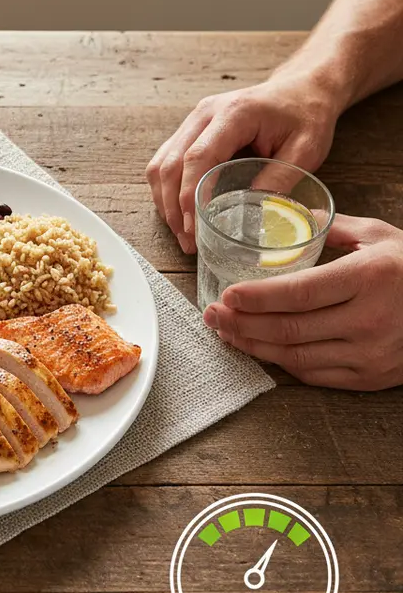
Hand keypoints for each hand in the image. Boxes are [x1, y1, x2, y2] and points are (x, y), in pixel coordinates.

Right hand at [145, 68, 339, 252]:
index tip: (193, 227)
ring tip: (181, 232)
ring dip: (165, 201)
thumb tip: (254, 214)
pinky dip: (166, 190)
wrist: (302, 88)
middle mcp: (204, 114)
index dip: (189, 195)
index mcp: (234, 113)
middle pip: (170, 162)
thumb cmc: (306, 114)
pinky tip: (178, 212)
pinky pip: (165, 161)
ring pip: (161, 163)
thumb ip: (280, 178)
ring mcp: (193, 121)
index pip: (198, 157)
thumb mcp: (307, 148)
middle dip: (173, 206)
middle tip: (188, 240)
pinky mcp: (190, 130)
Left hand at [203, 215, 402, 390]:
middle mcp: (371, 320)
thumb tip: (286, 215)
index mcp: (369, 278)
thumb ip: (332, 227)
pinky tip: (257, 348)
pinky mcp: (372, 378)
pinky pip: (315, 375)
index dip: (256, 298)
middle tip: (211, 315)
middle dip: (241, 324)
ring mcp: (372, 354)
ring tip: (225, 331)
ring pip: (296, 356)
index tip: (225, 295)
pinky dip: (280, 362)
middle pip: (289, 328)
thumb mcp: (380, 236)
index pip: (299, 293)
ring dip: (253, 346)